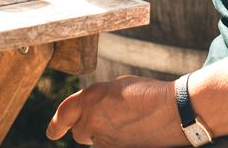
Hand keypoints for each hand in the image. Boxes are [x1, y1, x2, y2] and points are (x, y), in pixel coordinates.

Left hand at [47, 76, 182, 146]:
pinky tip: (133, 132)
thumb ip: (98, 98)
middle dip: (87, 126)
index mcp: (91, 97)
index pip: (64, 114)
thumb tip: (91, 110)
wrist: (175, 110)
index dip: (55, 125)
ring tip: (128, 122)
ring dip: (103, 134)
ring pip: (95, 141)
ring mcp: (105, 139)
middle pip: (79, 131)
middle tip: (107, 119)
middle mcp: (93, 119)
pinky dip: (116, 141)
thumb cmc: (150, 93)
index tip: (52, 132)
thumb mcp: (117, 86)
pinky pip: (108, 147)